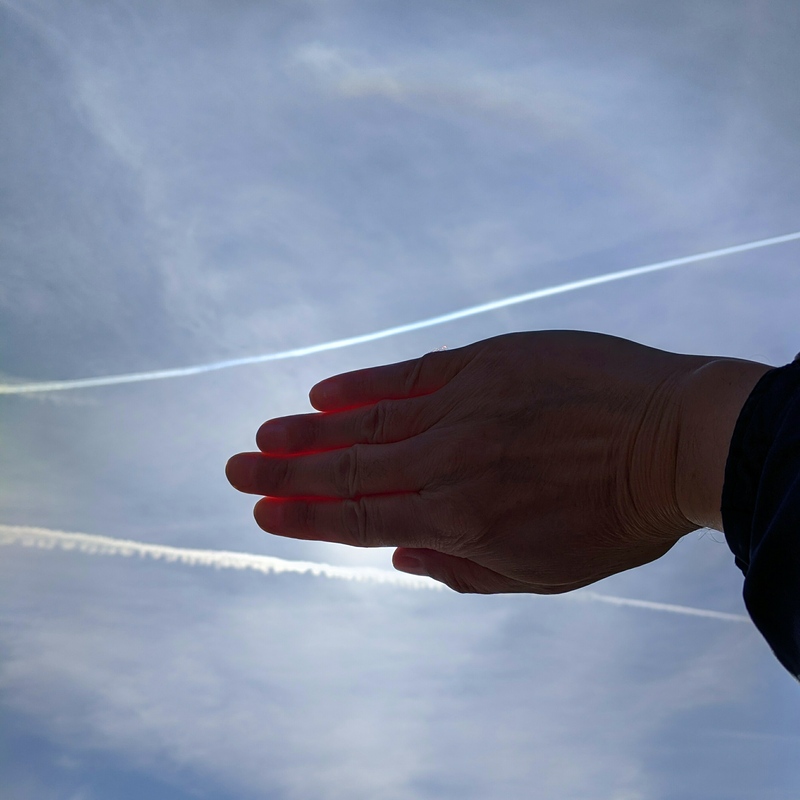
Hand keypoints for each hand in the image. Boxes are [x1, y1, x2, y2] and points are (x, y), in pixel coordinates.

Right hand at [226, 330, 711, 593]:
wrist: (675, 437)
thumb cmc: (616, 516)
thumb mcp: (543, 572)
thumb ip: (462, 568)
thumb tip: (397, 555)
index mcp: (460, 519)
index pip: (360, 519)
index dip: (305, 518)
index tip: (261, 513)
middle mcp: (447, 460)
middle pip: (348, 468)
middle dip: (286, 474)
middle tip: (235, 470)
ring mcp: (464, 404)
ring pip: (369, 419)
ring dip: (311, 430)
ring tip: (266, 435)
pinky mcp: (486, 361)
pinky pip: (411, 372)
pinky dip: (365, 383)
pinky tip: (326, 391)